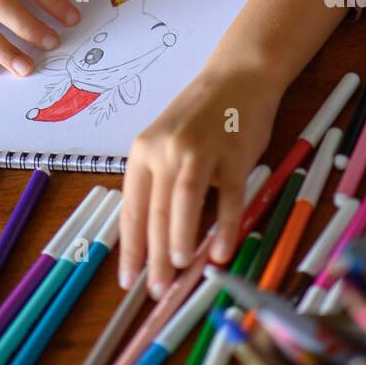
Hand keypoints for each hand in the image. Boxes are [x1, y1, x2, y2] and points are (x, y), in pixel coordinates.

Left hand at [118, 61, 281, 297]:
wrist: (238, 77)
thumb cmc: (200, 115)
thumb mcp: (167, 143)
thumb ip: (161, 182)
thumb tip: (156, 239)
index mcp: (145, 150)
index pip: (132, 206)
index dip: (129, 246)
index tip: (128, 278)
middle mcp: (167, 149)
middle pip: (155, 209)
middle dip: (154, 255)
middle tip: (157, 288)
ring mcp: (200, 150)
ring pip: (183, 201)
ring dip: (179, 238)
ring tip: (178, 267)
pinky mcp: (233, 153)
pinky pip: (228, 196)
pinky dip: (224, 226)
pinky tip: (221, 250)